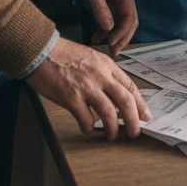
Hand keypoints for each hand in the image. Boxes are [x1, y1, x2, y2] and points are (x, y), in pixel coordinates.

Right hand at [26, 38, 150, 139]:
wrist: (40, 49)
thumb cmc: (62, 53)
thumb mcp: (90, 58)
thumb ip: (103, 75)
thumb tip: (113, 98)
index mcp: (106, 64)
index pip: (130, 86)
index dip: (140, 104)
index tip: (146, 115)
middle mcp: (100, 75)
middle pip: (125, 101)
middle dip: (134, 120)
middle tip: (135, 132)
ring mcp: (86, 87)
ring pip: (109, 113)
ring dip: (113, 129)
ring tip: (112, 136)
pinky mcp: (71, 98)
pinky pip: (86, 119)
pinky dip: (89, 127)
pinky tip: (87, 128)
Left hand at [70, 0, 137, 56]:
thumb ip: (100, 9)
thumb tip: (108, 29)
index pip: (129, 17)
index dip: (122, 32)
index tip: (112, 43)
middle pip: (130, 22)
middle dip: (123, 38)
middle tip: (113, 52)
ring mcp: (119, 0)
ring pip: (122, 23)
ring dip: (116, 36)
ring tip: (108, 50)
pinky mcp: (110, 2)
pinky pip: (113, 19)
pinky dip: (106, 30)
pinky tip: (97, 38)